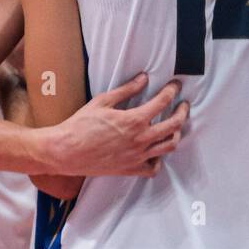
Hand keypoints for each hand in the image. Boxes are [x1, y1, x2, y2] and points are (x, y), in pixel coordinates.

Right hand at [46, 72, 186, 175]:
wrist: (65, 151)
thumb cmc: (79, 125)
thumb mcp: (101, 102)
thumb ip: (126, 90)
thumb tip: (143, 79)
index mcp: (134, 120)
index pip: (162, 102)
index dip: (171, 91)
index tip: (174, 86)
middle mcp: (141, 139)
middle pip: (174, 125)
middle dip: (182, 112)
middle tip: (182, 105)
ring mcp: (138, 156)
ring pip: (170, 146)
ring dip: (176, 134)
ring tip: (174, 127)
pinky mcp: (131, 168)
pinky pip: (154, 167)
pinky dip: (158, 159)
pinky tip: (154, 152)